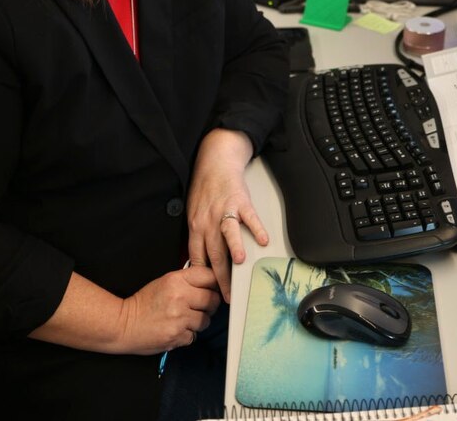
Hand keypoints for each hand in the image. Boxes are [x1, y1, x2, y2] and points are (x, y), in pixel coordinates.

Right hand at [115, 266, 219, 353]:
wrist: (124, 324)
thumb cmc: (144, 303)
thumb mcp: (165, 282)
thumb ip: (187, 281)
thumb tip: (212, 283)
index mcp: (176, 280)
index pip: (209, 277)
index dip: (214, 283)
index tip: (212, 288)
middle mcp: (180, 297)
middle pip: (213, 299)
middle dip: (209, 305)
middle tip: (199, 307)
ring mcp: (179, 318)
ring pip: (206, 320)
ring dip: (199, 321)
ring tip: (184, 319)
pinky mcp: (177, 336)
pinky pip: (195, 335)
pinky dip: (188, 335)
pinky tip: (177, 329)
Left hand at [186, 128, 268, 301]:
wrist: (215, 162)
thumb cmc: (205, 190)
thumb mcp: (193, 214)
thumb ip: (198, 237)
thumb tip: (201, 264)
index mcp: (195, 227)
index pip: (197, 258)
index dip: (203, 278)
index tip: (210, 294)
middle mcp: (208, 221)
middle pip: (214, 253)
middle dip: (221, 277)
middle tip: (228, 295)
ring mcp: (224, 211)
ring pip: (227, 234)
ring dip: (233, 249)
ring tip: (240, 264)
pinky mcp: (240, 201)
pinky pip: (249, 217)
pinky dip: (256, 228)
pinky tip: (263, 240)